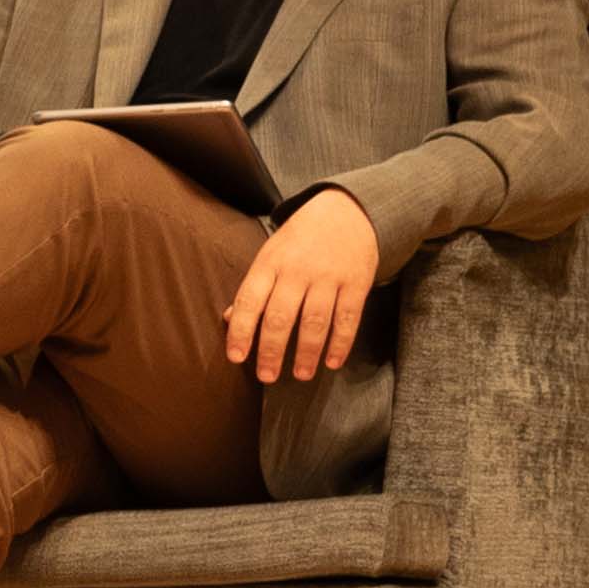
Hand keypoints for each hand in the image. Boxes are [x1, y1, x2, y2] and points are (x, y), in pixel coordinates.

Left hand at [223, 186, 380, 384]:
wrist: (347, 211)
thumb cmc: (299, 240)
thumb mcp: (270, 255)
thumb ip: (254, 287)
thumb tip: (232, 319)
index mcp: (269, 263)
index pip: (250, 301)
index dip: (241, 331)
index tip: (236, 357)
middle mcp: (298, 271)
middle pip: (281, 316)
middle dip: (272, 350)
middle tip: (267, 376)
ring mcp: (329, 277)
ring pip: (315, 321)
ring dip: (307, 352)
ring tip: (300, 374)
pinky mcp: (357, 283)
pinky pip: (348, 318)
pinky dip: (340, 343)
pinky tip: (332, 362)